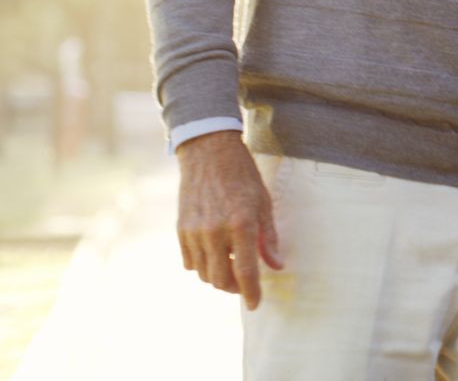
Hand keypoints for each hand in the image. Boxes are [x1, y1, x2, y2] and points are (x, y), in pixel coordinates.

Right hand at [175, 130, 282, 309]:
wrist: (208, 152)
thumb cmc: (242, 176)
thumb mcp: (264, 203)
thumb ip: (269, 238)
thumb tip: (276, 266)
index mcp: (241, 224)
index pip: (245, 272)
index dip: (251, 292)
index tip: (255, 304)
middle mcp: (215, 232)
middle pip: (221, 279)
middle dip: (234, 288)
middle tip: (244, 284)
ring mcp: (194, 232)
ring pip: (204, 274)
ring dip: (218, 277)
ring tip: (230, 267)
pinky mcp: (181, 229)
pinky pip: (190, 262)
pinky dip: (202, 265)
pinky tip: (213, 255)